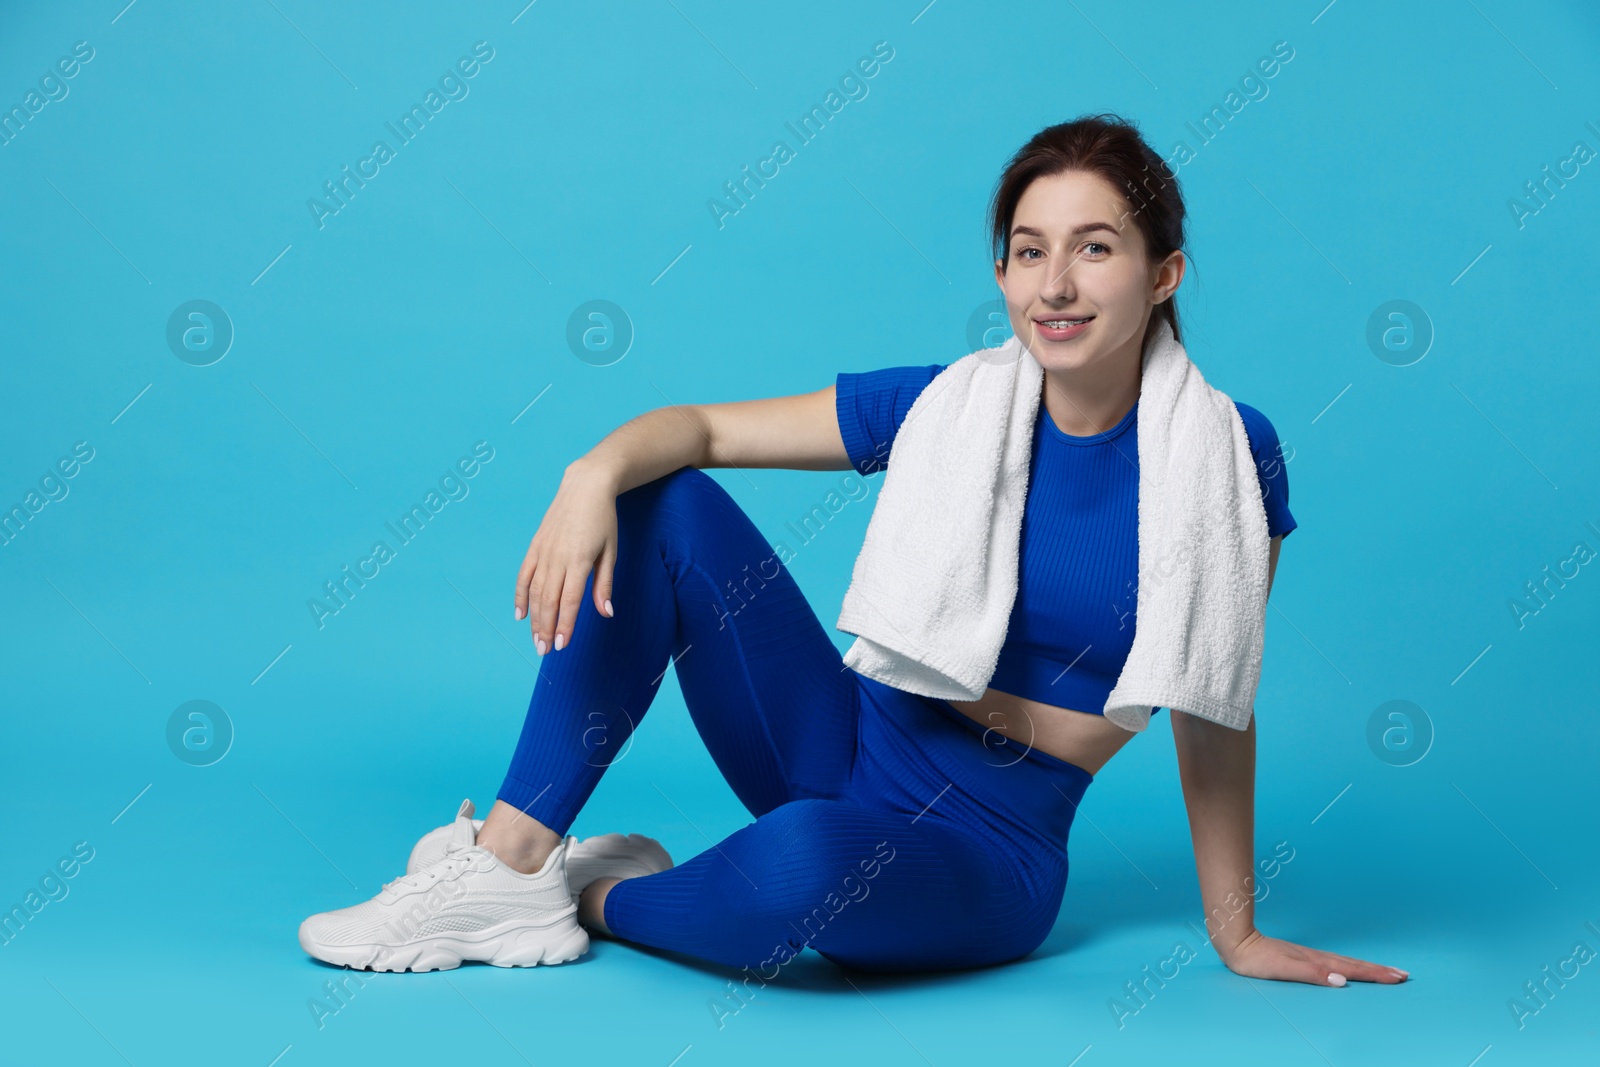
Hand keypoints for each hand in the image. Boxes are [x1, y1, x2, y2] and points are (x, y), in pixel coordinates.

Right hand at [512, 464, 618, 654]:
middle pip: (549, 600)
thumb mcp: (611, 551)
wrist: (585, 486)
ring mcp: (544, 551)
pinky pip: (524, 574)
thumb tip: (606, 613)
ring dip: (534, 618)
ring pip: (535, 591)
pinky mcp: (535, 545)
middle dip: (546, 628)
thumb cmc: (603, 520)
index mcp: (579, 560)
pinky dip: (521, 595)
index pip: (570, 601)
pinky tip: (520, 614)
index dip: (565, 625)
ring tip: (536, 639)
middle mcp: (558, 557)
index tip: (562, 646)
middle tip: (545, 651)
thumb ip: (604, 584)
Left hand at [1220, 928, 1407, 985]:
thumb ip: (1313, 974)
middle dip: (1379, 970)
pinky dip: (1350, 965)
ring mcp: (1310, 956)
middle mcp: (1317, 957)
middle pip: (1354, 964)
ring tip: (1386, 971)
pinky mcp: (1302, 957)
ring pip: (1346, 962)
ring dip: (1368, 967)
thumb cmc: (1258, 959)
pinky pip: (1334, 962)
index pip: (1353, 969)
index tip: (1398, 977)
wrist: (1237, 943)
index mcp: (1317, 961)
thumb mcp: (1284, 969)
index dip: (1376, 974)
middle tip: (1403, 975)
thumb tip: (1342, 980)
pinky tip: (1350, 969)